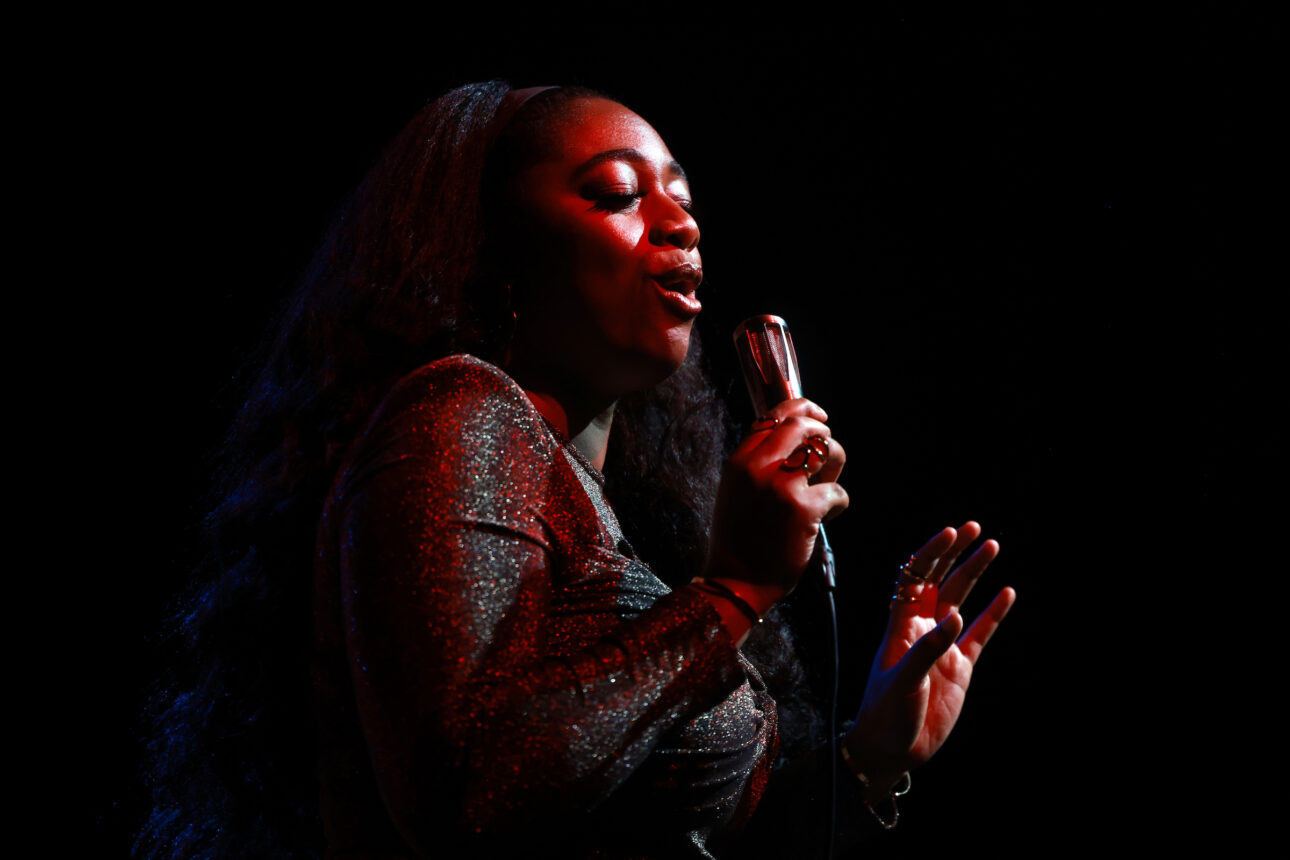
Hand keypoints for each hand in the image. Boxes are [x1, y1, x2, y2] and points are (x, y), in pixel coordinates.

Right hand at [705, 399, 848, 607]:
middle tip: (828, 453)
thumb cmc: (739, 541)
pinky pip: (838, 491)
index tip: (819, 416)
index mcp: (739, 461)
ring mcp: (781, 486)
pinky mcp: (804, 508)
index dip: (802, 408)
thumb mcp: (737, 492)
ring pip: (825, 450)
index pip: (773, 415)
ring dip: (835, 466)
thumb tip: (794, 442)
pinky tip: (827, 519)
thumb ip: (758, 464)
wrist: (736, 581)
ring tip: (825, 487)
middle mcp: (758, 466)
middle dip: (823, 434)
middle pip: (802, 425)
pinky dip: (839, 504)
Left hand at [845, 522, 1014, 796]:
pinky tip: (1007, 593)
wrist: (892, 749)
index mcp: (900, 626)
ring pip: (961, 600)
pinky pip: (980, 634)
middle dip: (954, 554)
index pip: (914, 578)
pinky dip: (993, 614)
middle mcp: (921, 629)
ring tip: (992, 546)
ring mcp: (942, 646)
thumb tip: (953, 618)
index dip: (930, 554)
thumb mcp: (903, 680)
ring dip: (974, 574)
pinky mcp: (959, 668)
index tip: (950, 533)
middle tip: (974, 529)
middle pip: (939, 581)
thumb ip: (927, 650)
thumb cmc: (886, 712)